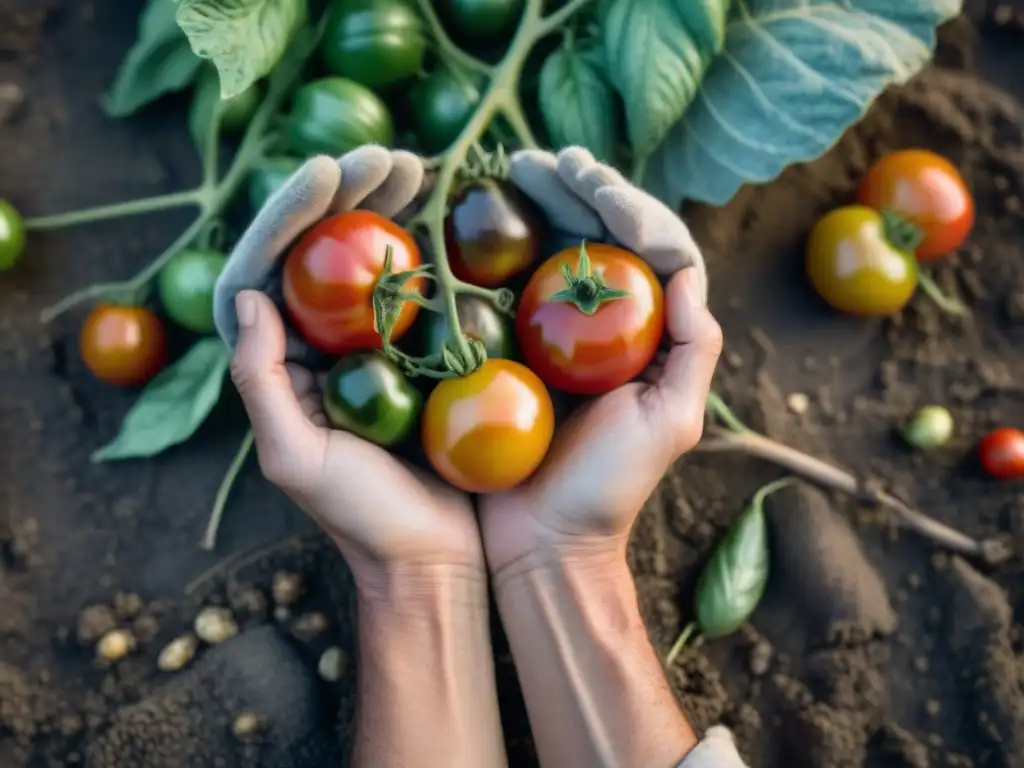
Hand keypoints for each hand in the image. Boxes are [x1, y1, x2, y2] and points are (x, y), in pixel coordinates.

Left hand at [216, 148, 483, 581]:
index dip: (288, 214)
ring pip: (369, 260)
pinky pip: (421, 290)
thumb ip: (261, 383)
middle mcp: (320, 346)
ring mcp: (373, 348)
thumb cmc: (363, 517)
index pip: (264, 269)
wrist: (434, 555)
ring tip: (419, 168)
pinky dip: (434, 248)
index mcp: (280, 363)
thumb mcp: (297, 459)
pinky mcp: (422, 355)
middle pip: (318, 252)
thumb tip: (249, 294)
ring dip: (389, 208)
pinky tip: (455, 216)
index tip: (328, 173)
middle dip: (345, 195)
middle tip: (387, 157)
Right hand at [480, 148, 721, 576]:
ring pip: (551, 251)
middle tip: (541, 160)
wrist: (542, 540)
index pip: (650, 248)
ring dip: (537, 205)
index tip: (594, 186)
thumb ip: (692, 349)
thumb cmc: (609, 489)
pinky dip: (494, 249)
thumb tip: (685, 273)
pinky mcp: (508, 350)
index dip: (627, 206)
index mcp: (648, 333)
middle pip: (597, 238)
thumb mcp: (670, 422)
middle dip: (575, 190)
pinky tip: (476, 220)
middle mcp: (605, 325)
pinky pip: (503, 287)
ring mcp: (554, 335)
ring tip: (513, 170)